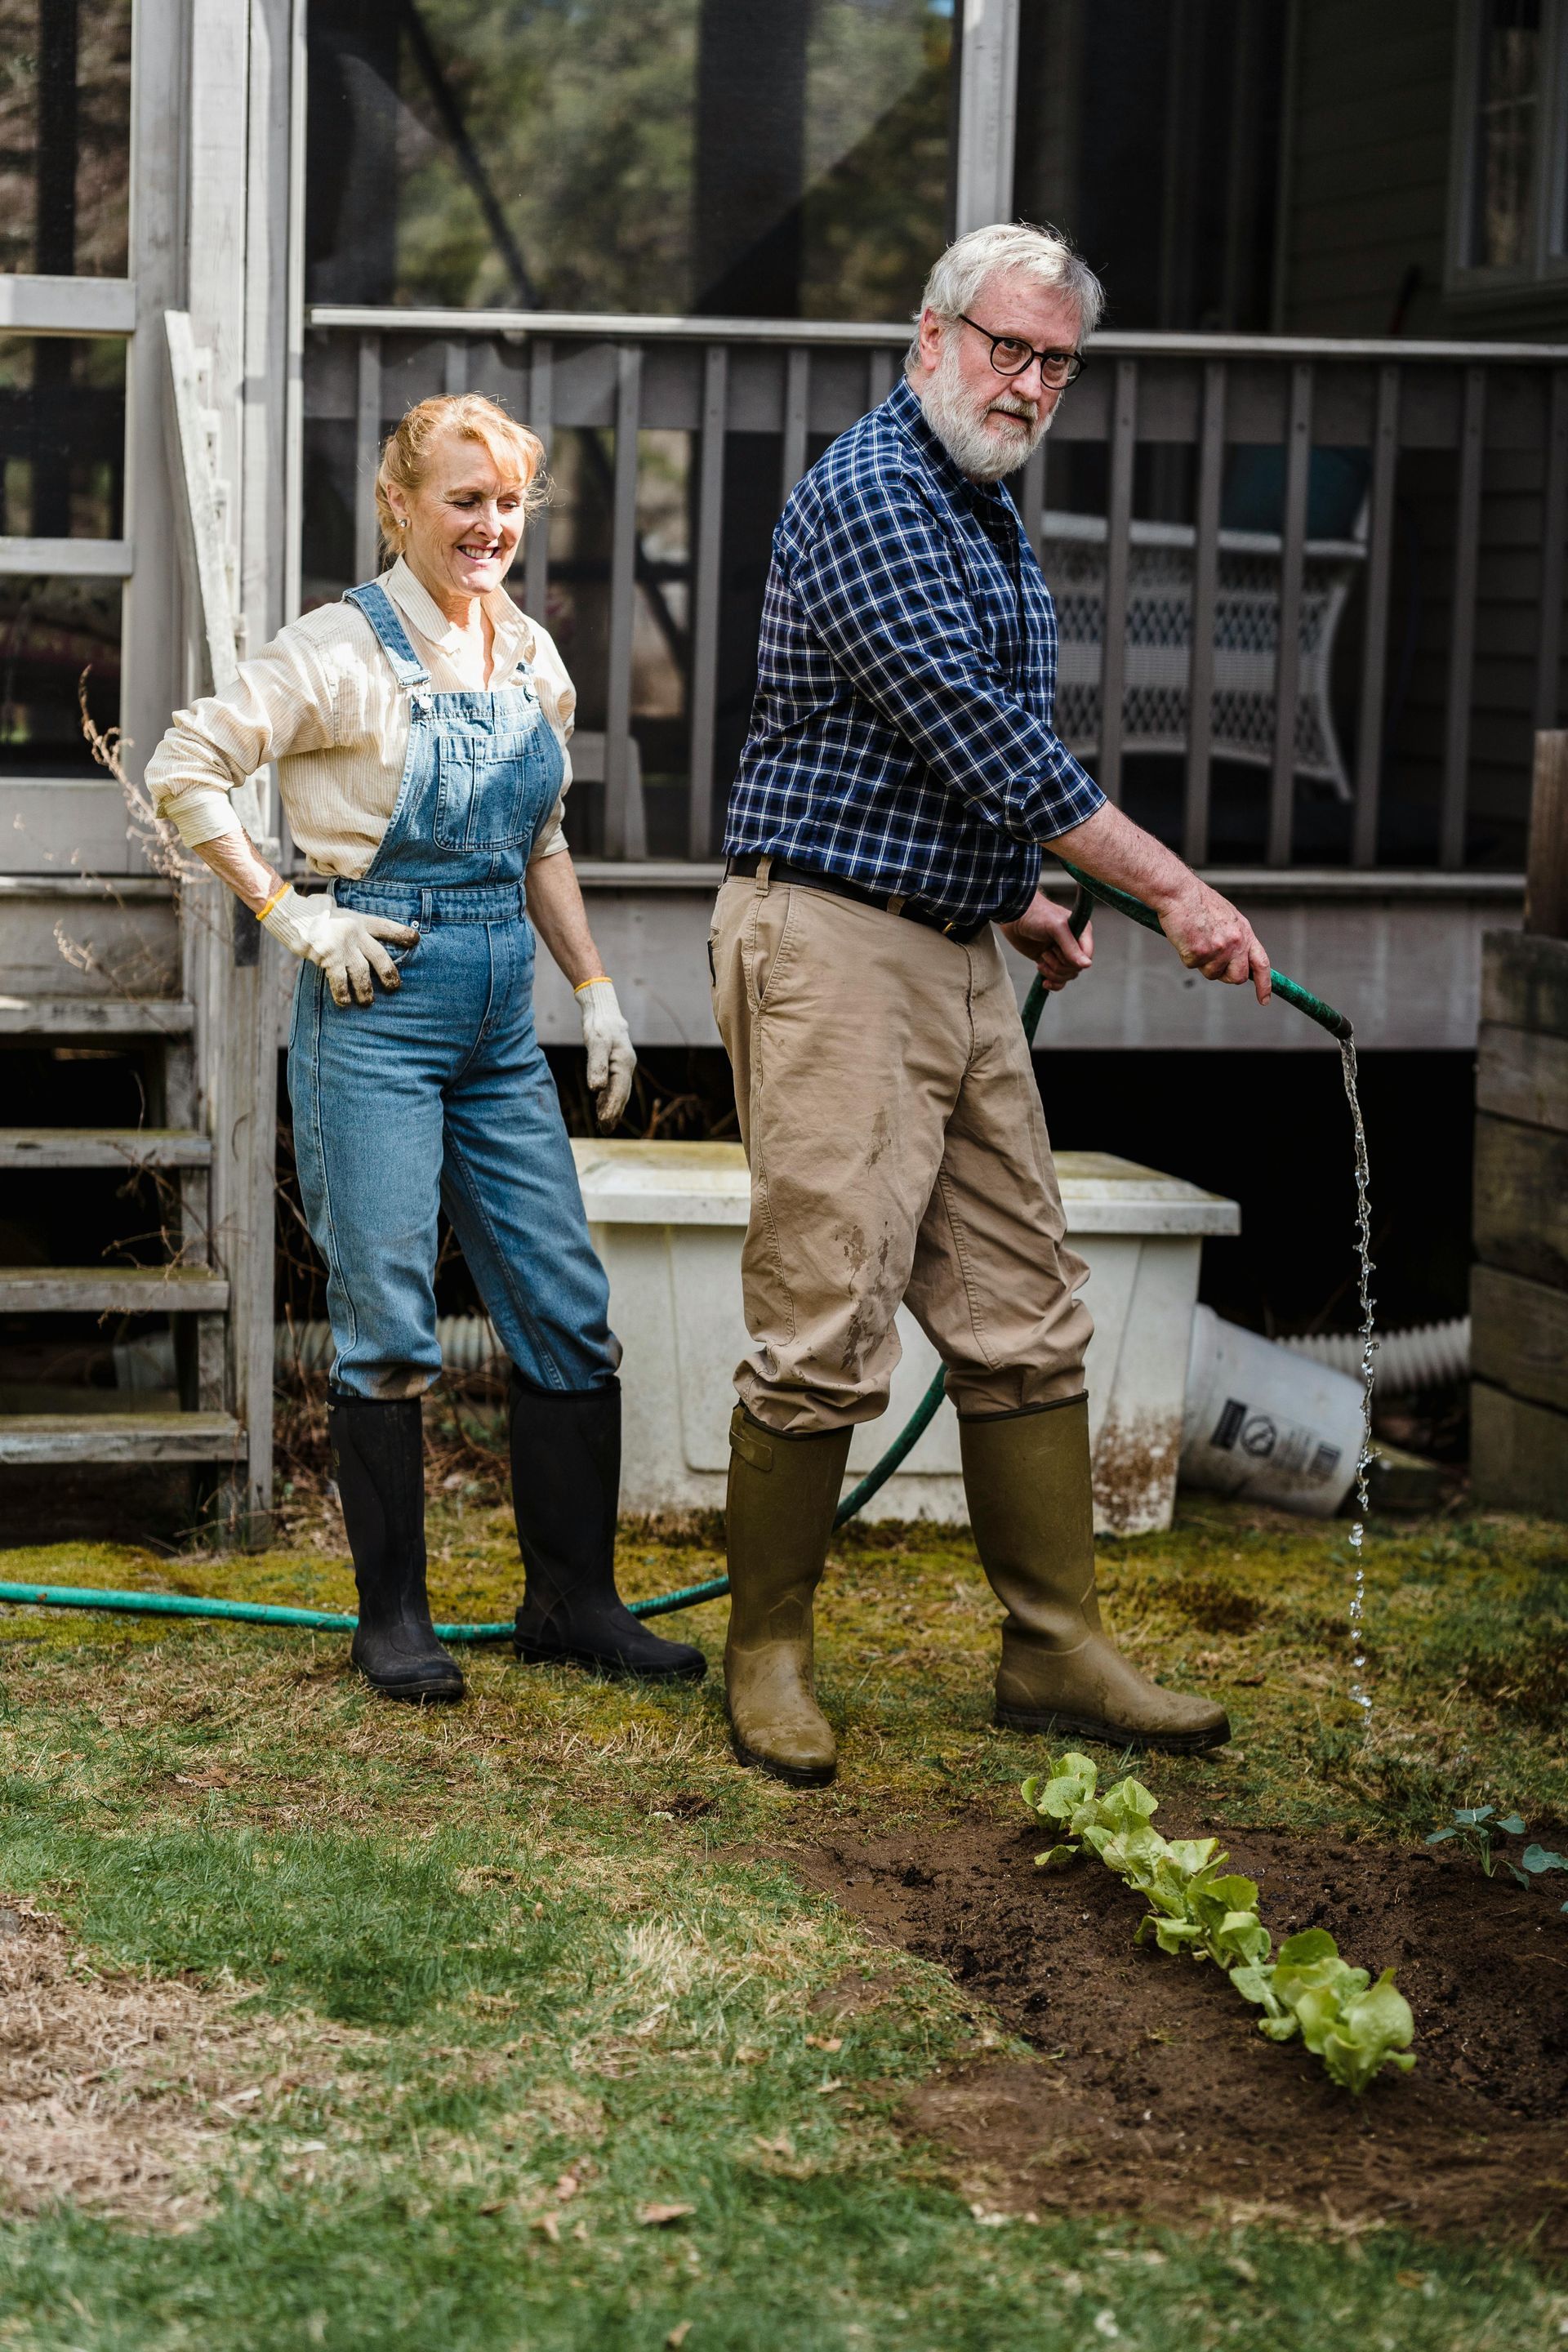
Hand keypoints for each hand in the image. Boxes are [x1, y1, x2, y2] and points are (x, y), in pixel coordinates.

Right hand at [259, 886, 417, 1006]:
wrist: (290, 912)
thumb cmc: (310, 911)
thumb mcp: (334, 908)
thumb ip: (346, 919)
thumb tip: (351, 926)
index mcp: (357, 920)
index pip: (385, 927)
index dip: (401, 934)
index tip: (415, 940)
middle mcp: (353, 933)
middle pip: (379, 956)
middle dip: (389, 973)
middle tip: (395, 986)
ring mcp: (342, 946)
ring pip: (362, 973)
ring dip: (366, 990)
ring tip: (368, 1001)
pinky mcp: (328, 958)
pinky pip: (340, 981)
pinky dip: (343, 993)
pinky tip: (345, 1003)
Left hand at [576, 977, 635, 1129]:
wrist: (604, 1009)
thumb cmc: (599, 1024)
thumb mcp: (596, 1042)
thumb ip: (596, 1066)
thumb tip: (596, 1090)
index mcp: (624, 1064)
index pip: (619, 1092)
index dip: (612, 1109)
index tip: (604, 1123)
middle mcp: (626, 1066)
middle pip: (621, 1095)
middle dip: (614, 1113)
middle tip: (605, 1130)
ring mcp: (622, 1065)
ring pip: (618, 1092)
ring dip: (612, 1108)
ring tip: (604, 1124)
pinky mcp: (614, 1063)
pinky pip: (613, 1085)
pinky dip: (608, 1097)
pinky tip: (601, 1105)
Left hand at [998, 890, 1093, 991]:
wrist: (1013, 916)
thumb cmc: (1037, 915)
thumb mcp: (1056, 928)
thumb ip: (1071, 947)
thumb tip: (1087, 965)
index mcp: (1082, 932)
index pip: (1087, 956)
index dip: (1075, 960)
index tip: (1058, 951)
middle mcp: (1074, 944)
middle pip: (1076, 969)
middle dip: (1059, 965)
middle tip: (1046, 951)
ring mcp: (1061, 954)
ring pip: (1067, 976)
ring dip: (1053, 972)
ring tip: (1041, 958)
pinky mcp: (1049, 961)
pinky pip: (1059, 980)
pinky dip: (1053, 983)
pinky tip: (1045, 983)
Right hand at [1157, 877, 1271, 1002]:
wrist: (1180, 892)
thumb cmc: (1199, 902)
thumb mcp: (1228, 918)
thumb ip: (1236, 939)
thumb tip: (1236, 959)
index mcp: (1245, 932)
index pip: (1261, 964)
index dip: (1264, 984)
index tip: (1264, 999)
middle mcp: (1236, 942)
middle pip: (1237, 977)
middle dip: (1226, 976)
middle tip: (1212, 963)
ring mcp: (1218, 949)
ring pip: (1211, 973)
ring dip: (1202, 962)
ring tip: (1195, 939)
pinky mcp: (1199, 953)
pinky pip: (1192, 966)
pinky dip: (1186, 955)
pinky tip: (1185, 938)